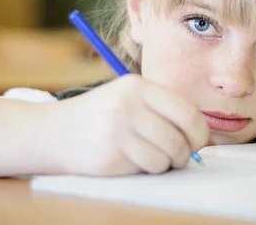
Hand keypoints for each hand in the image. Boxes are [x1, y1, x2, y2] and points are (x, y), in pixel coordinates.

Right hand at [47, 74, 209, 175]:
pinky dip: (147, 169)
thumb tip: (201, 136)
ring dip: (166, 163)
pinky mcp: (110, 154)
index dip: (199, 133)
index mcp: (139, 86)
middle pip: (181, 138)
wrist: (54, 132)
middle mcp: (129, 104)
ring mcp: (118, 129)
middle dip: (185, 153)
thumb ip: (162, 109)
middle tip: (178, 156)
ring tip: (152, 157)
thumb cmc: (101, 116)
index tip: (196, 142)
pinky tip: (132, 160)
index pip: (188, 113)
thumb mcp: (129, 97)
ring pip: (167, 157)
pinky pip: (148, 168)